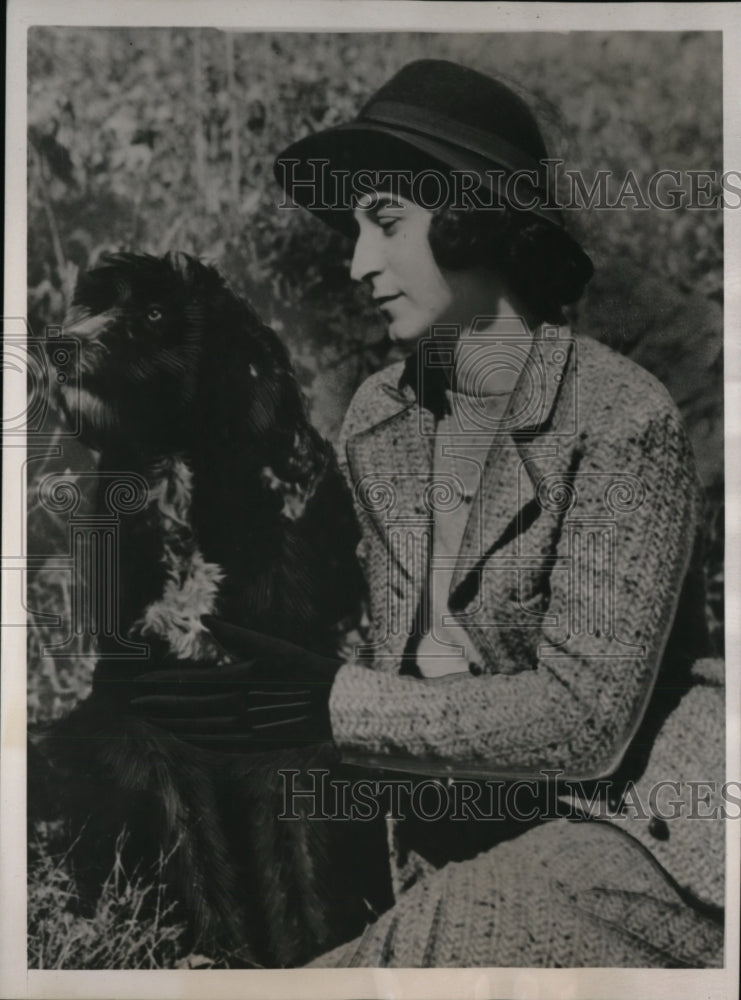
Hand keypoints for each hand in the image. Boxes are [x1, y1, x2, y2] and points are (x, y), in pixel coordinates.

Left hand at [127, 617, 340, 752]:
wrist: (332, 703)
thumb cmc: (302, 668)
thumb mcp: (271, 646)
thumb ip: (235, 634)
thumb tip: (205, 618)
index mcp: (238, 680)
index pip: (188, 683)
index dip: (160, 683)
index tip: (139, 682)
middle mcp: (236, 707)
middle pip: (186, 708)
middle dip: (157, 705)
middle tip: (134, 703)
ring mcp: (243, 729)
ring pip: (196, 728)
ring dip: (170, 723)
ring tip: (151, 718)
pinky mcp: (253, 742)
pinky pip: (215, 744)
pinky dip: (194, 739)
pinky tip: (181, 735)